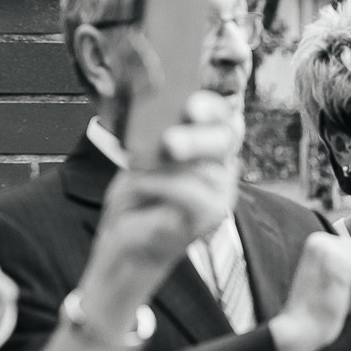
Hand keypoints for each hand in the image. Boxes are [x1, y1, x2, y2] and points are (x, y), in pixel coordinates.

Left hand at [84, 92, 238, 324]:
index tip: (191, 104)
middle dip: (199, 134)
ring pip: (206, 166)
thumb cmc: (134, 202)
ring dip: (165, 165)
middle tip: (171, 139)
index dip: (212, 107)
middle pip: (226, 138)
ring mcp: (222, 193)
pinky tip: (140, 186)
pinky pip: (193, 192)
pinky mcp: (212, 216)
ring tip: (136, 169)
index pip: (224, 118)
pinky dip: (162, 186)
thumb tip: (158, 117)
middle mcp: (222, 168)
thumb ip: (155, 138)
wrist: (124, 246)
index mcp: (208, 147)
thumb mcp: (141, 159)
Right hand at [268, 233, 350, 350]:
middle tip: (340, 296)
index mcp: (319, 240)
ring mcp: (331, 251)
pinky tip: (343, 303)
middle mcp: (323, 239)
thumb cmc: (318, 310)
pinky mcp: (341, 266)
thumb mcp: (337, 281)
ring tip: (340, 299)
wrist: (298, 330)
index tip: (336, 289)